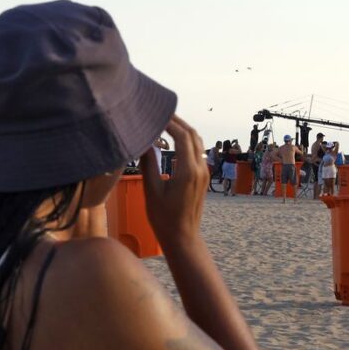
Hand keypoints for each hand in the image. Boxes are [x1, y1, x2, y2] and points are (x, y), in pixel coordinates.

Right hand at [140, 115, 207, 250]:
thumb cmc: (163, 217)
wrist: (182, 236)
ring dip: (183, 130)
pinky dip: (186, 141)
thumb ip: (148, 165)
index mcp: (188, 170)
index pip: (183, 136)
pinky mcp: (202, 176)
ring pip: (197, 142)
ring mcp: (204, 172)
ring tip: (165, 123)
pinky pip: (197, 152)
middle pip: (193, 135)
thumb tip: (144, 143)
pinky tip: (173, 141)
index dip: (170, 122)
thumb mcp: (151, 191)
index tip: (156, 115)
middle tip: (160, 113)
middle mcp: (200, 168)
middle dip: (178, 122)